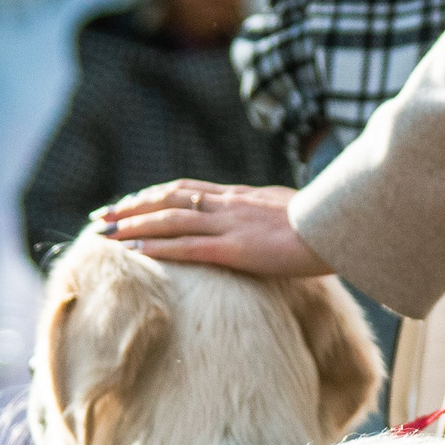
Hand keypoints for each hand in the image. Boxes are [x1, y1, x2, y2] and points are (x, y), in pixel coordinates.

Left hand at [97, 181, 332, 276]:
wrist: (342, 227)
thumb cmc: (326, 224)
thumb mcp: (292, 211)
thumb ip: (271, 213)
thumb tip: (267, 222)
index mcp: (240, 197)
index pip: (186, 191)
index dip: (153, 195)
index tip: (129, 203)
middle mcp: (228, 204)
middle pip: (168, 199)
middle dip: (132, 208)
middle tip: (102, 216)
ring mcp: (230, 225)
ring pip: (169, 220)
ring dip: (134, 226)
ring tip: (105, 233)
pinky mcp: (236, 249)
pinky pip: (188, 248)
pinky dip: (157, 249)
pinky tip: (134, 253)